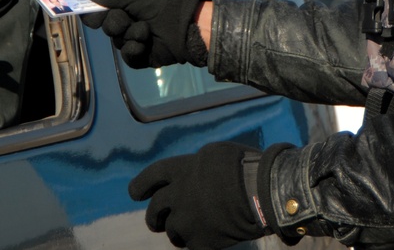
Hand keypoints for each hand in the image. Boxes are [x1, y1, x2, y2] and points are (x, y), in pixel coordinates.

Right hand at [80, 0, 210, 67]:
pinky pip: (128, 57)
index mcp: (126, 4)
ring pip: (117, 41)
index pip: (100, 11)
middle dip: (116, 23)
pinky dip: (134, 50)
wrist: (185, 23)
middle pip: (107, 26)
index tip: (93, 14)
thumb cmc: (161, 2)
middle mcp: (129, 21)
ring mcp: (135, 39)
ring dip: (131, 34)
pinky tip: (144, 44)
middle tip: (129, 19)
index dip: (94, 13)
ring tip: (147, 30)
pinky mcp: (142, 56)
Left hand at [129, 142, 267, 248]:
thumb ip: (196, 165)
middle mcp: (177, 196)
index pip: (149, 178)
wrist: (259, 192)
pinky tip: (207, 236)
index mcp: (180, 171)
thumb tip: (193, 171)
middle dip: (153, 217)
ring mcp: (186, 221)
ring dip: (176, 230)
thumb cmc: (242, 166)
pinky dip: (196, 241)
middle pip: (154, 210)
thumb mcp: (215, 153)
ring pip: (170, 231)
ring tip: (186, 230)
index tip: (134, 194)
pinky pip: (190, 246)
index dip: (139, 186)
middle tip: (155, 221)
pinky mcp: (200, 242)